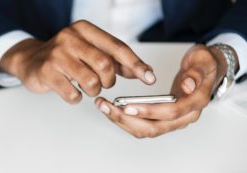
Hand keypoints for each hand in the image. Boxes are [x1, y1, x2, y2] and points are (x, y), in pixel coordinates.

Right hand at [0, 20, 154, 103]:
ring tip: (86, 86)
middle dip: (108, 81)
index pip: (117, 47)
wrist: (31, 60)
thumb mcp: (91, 51)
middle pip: (105, 65)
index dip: (136, 64)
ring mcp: (56, 55)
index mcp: (85, 29)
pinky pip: (73, 94)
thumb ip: (116, 60)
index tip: (149, 78)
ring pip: (91, 82)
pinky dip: (77, 98)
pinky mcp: (46, 72)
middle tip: (102, 83)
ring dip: (93, 90)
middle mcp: (70, 38)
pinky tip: (71, 91)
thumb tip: (143, 71)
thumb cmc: (67, 56)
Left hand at [96, 44, 237, 137]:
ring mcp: (174, 120)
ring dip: (123, 121)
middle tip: (106, 106)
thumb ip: (195, 73)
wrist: (206, 70)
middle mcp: (185, 116)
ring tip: (104, 107)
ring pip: (146, 130)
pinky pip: (144, 125)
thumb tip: (188, 86)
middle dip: (127, 119)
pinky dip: (127, 120)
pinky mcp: (164, 119)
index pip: (170, 113)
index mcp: (195, 103)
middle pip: (154, 127)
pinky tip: (113, 110)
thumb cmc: (203, 64)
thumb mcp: (202, 60)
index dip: (149, 111)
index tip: (127, 106)